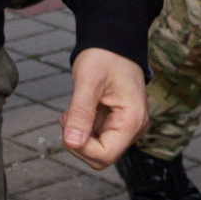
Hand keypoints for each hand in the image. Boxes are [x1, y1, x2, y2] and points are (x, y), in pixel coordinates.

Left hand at [62, 49, 146, 167]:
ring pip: (96, 150)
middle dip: (78, 143)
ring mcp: (126, 127)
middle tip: (67, 116)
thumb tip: (70, 142)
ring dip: (79, 135)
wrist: (114, 41)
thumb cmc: (104, 56)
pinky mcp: (117, 123)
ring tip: (72, 110)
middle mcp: (133, 129)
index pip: (105, 155)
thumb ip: (80, 112)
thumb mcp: (88, 82)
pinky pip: (97, 137)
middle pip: (101, 158)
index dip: (81, 148)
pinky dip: (82, 129)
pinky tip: (79, 109)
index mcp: (132, 121)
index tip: (67, 124)